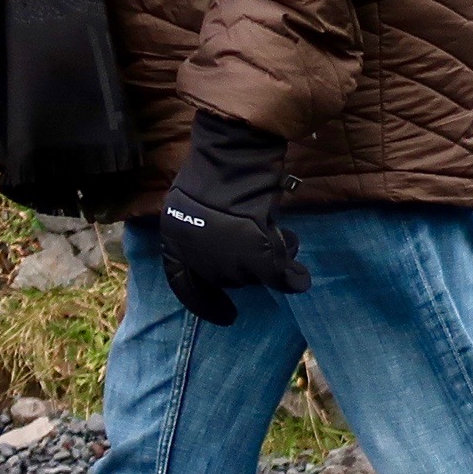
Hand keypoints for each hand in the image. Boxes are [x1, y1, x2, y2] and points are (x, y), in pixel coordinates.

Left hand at [157, 111, 308, 325]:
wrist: (234, 156)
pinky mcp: (257, 257)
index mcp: (175, 241)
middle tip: (259, 246)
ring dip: (267, 261)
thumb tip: (220, 255)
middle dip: (241, 268)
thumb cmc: (216, 172)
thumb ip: (201, 229)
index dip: (204, 302)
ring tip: (278, 237)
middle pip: (224, 279)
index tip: (226, 317)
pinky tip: (297, 272)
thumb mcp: (196, 203)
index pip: (184, 283)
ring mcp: (225, 258)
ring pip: (252, 276)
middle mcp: (196, 256)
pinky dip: (291, 277)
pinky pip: (279, 278)